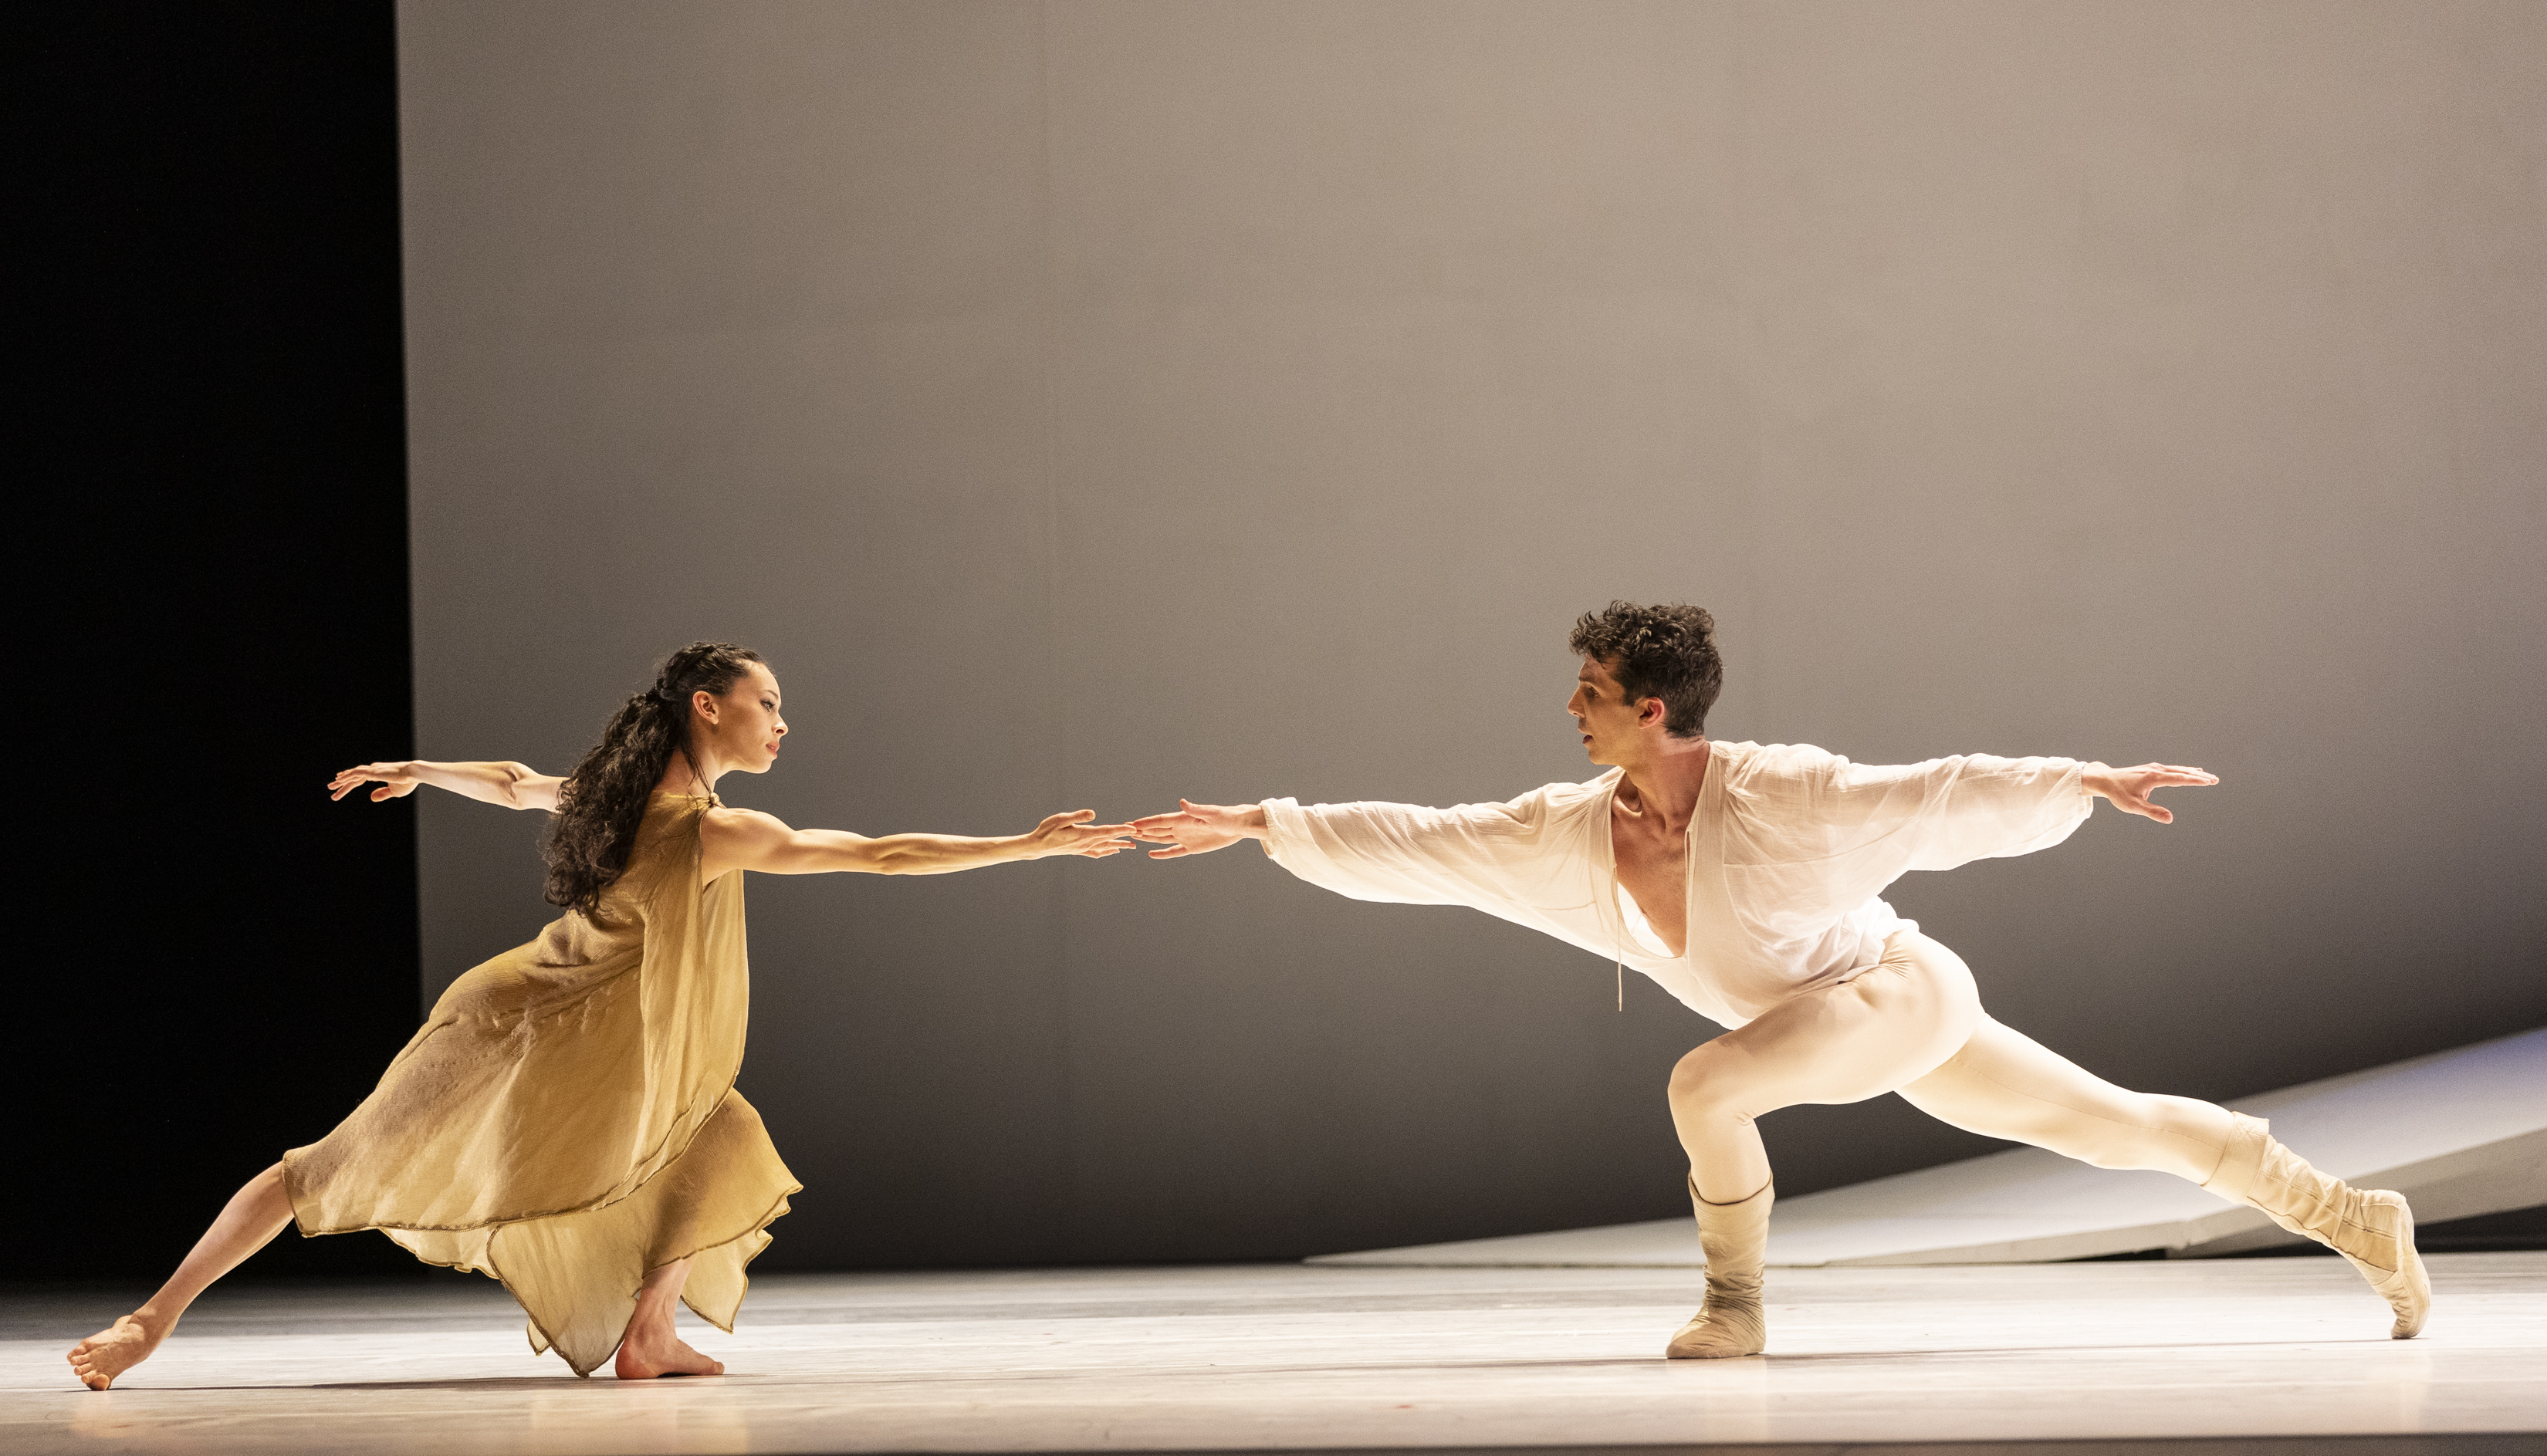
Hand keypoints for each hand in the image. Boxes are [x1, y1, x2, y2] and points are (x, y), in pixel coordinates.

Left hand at [331, 761, 421, 801]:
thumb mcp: (394, 792)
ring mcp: (372, 770)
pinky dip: (346, 777)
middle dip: (342, 782)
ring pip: (352, 776)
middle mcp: (373, 770)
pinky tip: (338, 779)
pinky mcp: (371, 772)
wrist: (413, 774)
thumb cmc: (407, 783)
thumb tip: (371, 798)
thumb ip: (382, 794)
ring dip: (340, 782)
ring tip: (330, 787)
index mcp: (379, 773)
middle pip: (354, 776)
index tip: (341, 781)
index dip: (351, 780)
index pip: (361, 777)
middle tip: (331, 787)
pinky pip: (355, 774)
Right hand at [1022, 809, 1139, 859]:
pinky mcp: (1079, 851)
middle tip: (1140, 836)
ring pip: (1105, 847)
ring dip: (1119, 845)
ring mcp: (1083, 848)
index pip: (1107, 831)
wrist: (1037, 846)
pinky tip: (1111, 852)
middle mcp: (1086, 843)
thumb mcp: (1061, 819)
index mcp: (1084, 834)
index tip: (1134, 829)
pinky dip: (1106, 852)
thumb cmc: (1047, 830)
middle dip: (1125, 837)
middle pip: (1110, 840)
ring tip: (1131, 846)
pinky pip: (1096, 852)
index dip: (1121, 830)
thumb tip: (1094, 814)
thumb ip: (1078, 816)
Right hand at [1129, 800, 1264, 858]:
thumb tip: (1182, 802)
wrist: (1238, 826)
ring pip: (1162, 839)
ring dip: (1149, 839)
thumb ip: (1195, 809)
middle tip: (1125, 831)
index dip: (1146, 822)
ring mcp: (1185, 837)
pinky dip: (1163, 854)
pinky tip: (1152, 854)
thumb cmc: (1226, 816)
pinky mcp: (1192, 848)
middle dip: (1142, 830)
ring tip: (1134, 838)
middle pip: (1157, 829)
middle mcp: (1181, 827)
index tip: (1132, 823)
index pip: (1161, 820)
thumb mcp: (1212, 813)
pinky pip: (1174, 852)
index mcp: (1183, 818)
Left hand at [2082, 762, 2218, 823]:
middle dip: (2199, 776)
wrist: (2105, 780)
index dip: (2195, 780)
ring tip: (2208, 777)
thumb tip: (2170, 819)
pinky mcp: (2151, 769)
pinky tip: (2190, 771)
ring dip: (2193, 773)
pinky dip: (2183, 771)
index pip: (2179, 779)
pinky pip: (2172, 769)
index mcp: (2154, 778)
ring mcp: (2154, 768)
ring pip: (2178, 769)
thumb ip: (2152, 812)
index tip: (2209, 782)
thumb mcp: (2133, 806)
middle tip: (2215, 780)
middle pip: (2182, 772)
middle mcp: (2156, 770)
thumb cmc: (2118, 794)